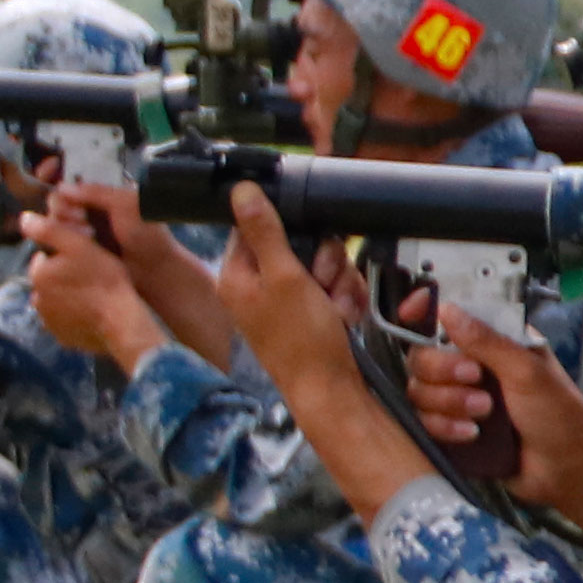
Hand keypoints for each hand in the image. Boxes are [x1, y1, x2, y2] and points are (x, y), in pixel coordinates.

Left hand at [24, 192, 162, 364]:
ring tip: (92, 295)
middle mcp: (37, 299)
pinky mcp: (63, 337)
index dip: (62, 255)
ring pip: (55, 302)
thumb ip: (49, 230)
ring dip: (67, 297)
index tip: (82, 257)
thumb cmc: (103, 278)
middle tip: (90, 276)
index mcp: (38, 275)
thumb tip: (24, 218)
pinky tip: (92, 312)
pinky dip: (74, 317)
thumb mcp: (79, 245)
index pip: (42, 258)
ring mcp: (49, 322)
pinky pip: (65, 322)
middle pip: (48, 281)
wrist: (121, 320)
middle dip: (62, 277)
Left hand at [202, 190, 362, 403]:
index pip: (257, 227)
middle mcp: (258, 287)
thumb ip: (265, 231)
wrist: (332, 391)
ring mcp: (285, 301)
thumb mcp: (285, 278)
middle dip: (324, 261)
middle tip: (324, 282)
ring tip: (336, 307)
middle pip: (297, 243)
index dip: (290, 231)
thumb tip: (241, 190)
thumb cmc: (303, 342)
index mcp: (237, 276)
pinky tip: (344, 316)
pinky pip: (333, 287)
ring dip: (339, 281)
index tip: (307, 248)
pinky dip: (345, 299)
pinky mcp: (310, 313)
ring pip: (321, 264)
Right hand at [418, 302, 582, 568]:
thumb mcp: (528, 372)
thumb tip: (448, 310)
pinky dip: (444, 427)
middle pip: (422, 355)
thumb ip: (487, 342)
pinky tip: (472, 435)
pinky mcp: (452, 430)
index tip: (411, 314)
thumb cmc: (560, 415)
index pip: (447, 318)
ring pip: (419, 390)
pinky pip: (424, 422)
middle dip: (444, 370)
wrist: (567, 469)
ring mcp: (459, 399)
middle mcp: (471, 366)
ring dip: (449, 402)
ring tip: (484, 414)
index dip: (424, 312)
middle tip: (475, 379)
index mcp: (494, 342)